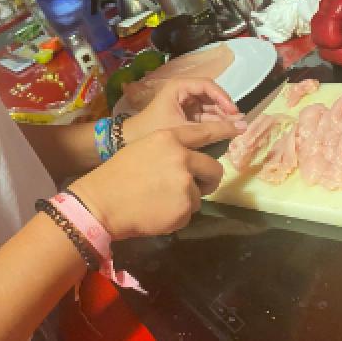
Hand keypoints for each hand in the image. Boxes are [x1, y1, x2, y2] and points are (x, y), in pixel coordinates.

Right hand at [69, 121, 242, 239]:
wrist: (100, 203)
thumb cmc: (117, 175)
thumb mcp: (144, 149)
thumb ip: (170, 151)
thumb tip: (190, 160)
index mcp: (169, 138)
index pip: (204, 133)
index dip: (224, 130)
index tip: (240, 126)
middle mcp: (182, 158)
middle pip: (214, 169)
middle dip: (209, 180)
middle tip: (196, 187)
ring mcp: (185, 184)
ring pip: (200, 194)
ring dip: (186, 200)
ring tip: (160, 201)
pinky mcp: (184, 208)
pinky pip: (189, 213)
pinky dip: (176, 215)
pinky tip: (157, 213)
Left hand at [123, 76, 244, 142]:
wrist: (128, 143)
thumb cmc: (154, 130)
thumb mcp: (186, 129)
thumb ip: (215, 129)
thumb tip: (243, 127)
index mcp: (179, 87)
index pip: (208, 86)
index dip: (223, 97)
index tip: (234, 112)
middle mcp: (183, 92)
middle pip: (210, 96)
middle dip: (224, 109)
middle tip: (238, 123)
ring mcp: (183, 104)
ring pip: (208, 107)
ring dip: (220, 118)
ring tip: (235, 129)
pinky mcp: (183, 116)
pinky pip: (203, 117)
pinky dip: (212, 124)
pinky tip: (223, 133)